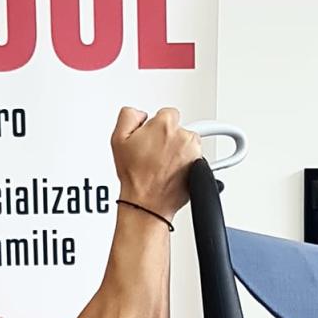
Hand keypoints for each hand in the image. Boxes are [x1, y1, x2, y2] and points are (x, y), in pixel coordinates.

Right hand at [112, 107, 202, 221]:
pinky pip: (196, 159)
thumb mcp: (117, 139)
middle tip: (156, 156)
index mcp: (165, 124)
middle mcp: (183, 136)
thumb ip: (129, 115)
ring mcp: (194, 152)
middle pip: (179, 129)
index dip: (157, 127)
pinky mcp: (200, 166)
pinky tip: (173, 173)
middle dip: (169, 139)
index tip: (153, 139)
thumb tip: (141, 113)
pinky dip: (188, 164)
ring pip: (188, 144)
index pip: (167, 114)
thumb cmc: (135, 177)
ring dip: (179, 151)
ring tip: (164, 166)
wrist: (147, 204)